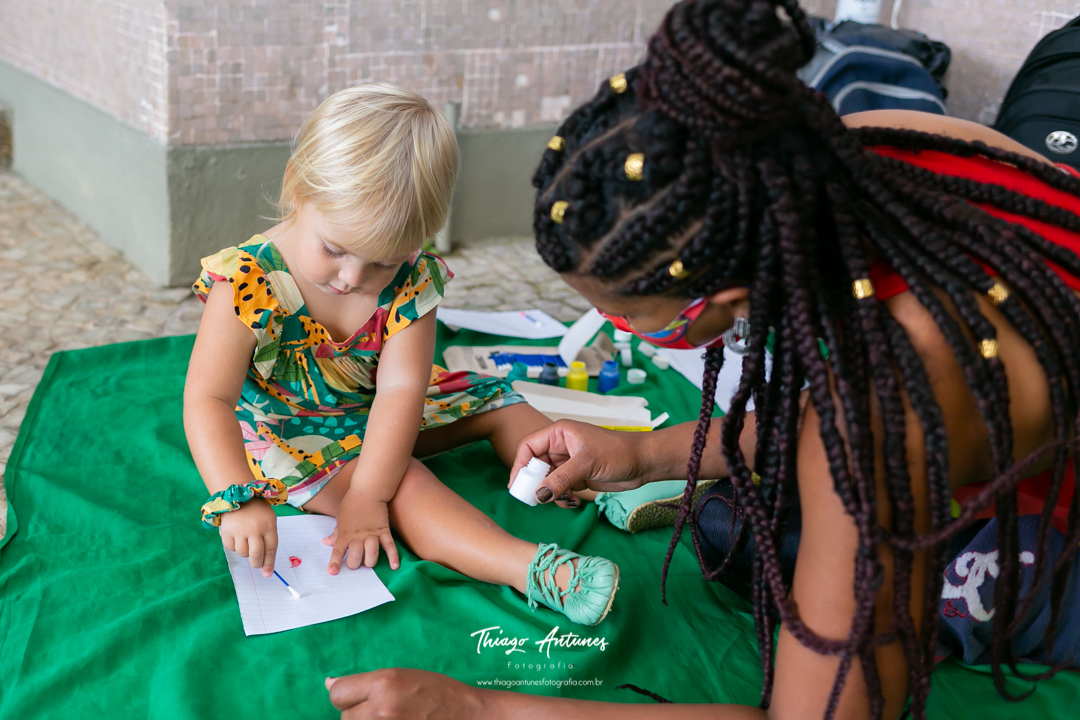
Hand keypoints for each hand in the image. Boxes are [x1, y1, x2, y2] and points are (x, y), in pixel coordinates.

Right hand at [219, 498, 277, 576]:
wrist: (238, 495)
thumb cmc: (256, 511)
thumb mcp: (268, 520)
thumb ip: (268, 538)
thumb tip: (265, 563)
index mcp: (269, 525)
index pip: (271, 549)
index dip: (269, 563)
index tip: (268, 573)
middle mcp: (255, 528)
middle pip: (256, 555)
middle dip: (257, 564)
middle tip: (257, 565)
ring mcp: (240, 530)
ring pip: (243, 553)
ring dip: (245, 552)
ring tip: (246, 542)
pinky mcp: (227, 531)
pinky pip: (231, 548)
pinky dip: (234, 546)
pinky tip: (237, 537)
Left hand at [323, 488, 399, 574]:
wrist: (368, 490)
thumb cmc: (351, 503)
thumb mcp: (340, 518)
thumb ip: (335, 533)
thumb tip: (326, 542)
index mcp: (345, 533)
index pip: (338, 551)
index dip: (335, 563)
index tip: (333, 572)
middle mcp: (358, 536)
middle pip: (356, 557)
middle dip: (355, 564)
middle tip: (356, 563)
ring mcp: (372, 534)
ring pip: (372, 554)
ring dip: (370, 561)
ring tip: (369, 562)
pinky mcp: (384, 531)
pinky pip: (389, 546)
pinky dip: (393, 556)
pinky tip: (394, 566)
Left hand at [326, 669, 483, 719]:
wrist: (467, 716)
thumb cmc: (438, 692)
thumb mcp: (402, 675)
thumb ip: (367, 681)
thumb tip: (330, 684)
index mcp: (384, 683)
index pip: (338, 693)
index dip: (347, 694)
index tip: (358, 696)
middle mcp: (381, 709)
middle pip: (344, 716)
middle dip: (358, 713)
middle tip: (383, 710)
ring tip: (391, 719)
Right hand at [509, 420, 648, 503]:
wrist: (643, 463)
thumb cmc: (618, 452)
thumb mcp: (586, 464)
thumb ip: (560, 479)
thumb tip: (539, 495)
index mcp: (559, 433)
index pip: (529, 447)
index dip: (520, 465)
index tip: (517, 485)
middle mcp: (561, 447)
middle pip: (535, 466)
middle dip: (536, 483)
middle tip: (537, 500)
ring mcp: (569, 463)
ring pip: (547, 480)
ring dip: (551, 493)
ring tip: (566, 499)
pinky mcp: (577, 476)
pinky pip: (560, 488)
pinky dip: (562, 497)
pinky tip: (574, 501)